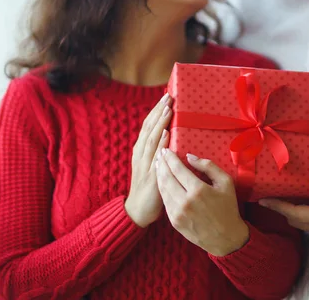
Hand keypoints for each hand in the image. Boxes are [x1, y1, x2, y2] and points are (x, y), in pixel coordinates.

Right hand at [125, 93, 171, 227]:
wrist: (138, 211)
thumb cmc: (150, 187)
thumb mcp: (153, 165)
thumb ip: (160, 150)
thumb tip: (170, 134)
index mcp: (142, 150)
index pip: (148, 126)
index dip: (156, 111)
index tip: (166, 97)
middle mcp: (141, 154)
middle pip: (149, 128)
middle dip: (158, 112)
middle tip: (168, 97)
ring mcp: (145, 165)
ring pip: (151, 140)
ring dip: (159, 124)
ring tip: (167, 110)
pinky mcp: (150, 176)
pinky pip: (155, 158)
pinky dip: (159, 145)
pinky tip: (165, 134)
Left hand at [156, 150, 249, 256]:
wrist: (226, 237)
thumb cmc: (228, 208)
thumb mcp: (226, 182)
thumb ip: (208, 166)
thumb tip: (189, 156)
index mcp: (198, 190)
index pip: (178, 169)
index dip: (170, 158)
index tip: (166, 150)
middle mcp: (185, 201)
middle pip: (167, 177)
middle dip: (162, 164)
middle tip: (159, 154)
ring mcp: (178, 213)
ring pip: (163, 189)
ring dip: (159, 175)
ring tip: (158, 165)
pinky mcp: (174, 222)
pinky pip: (165, 201)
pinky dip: (162, 189)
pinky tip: (162, 182)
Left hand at [259, 163, 308, 241]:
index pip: (296, 213)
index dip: (278, 206)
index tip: (263, 199)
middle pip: (297, 221)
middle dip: (282, 210)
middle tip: (269, 197)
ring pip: (306, 225)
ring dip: (293, 214)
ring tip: (282, 200)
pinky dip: (305, 217)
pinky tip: (304, 205)